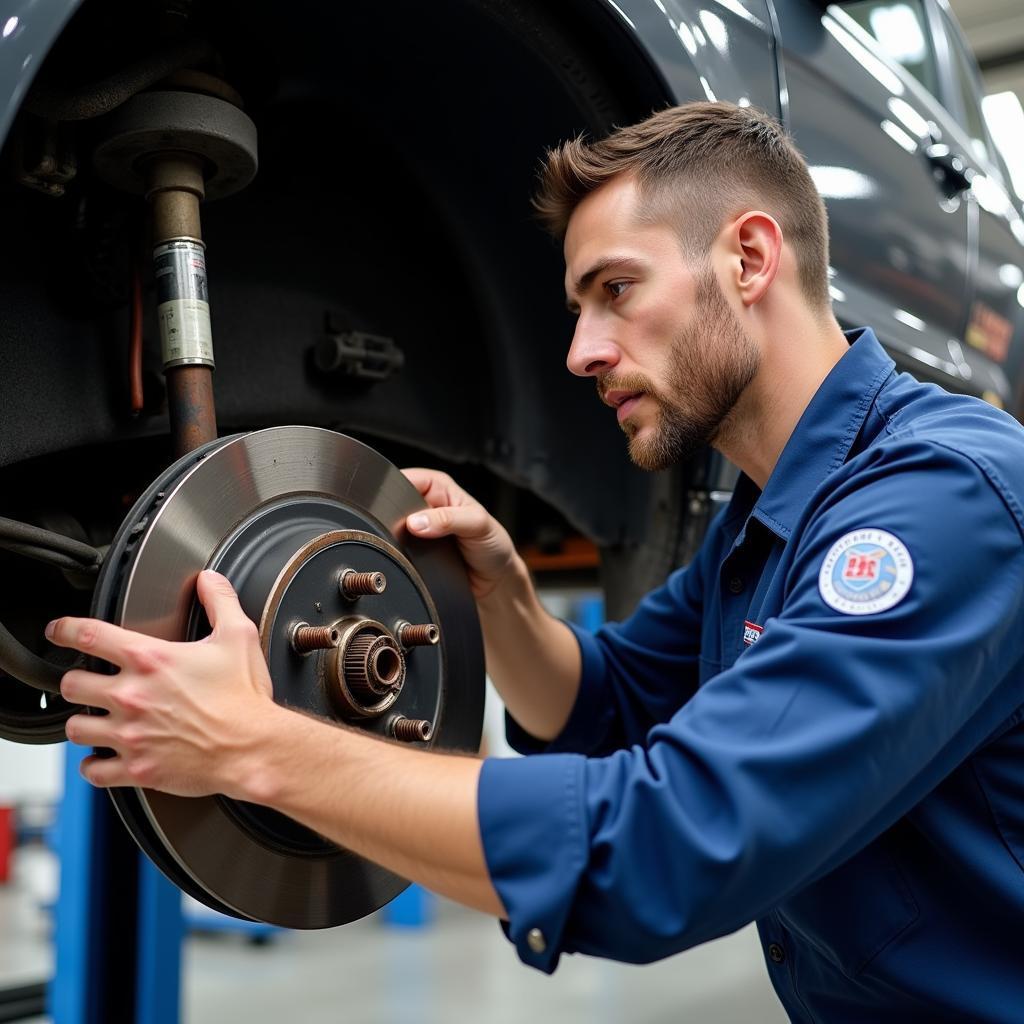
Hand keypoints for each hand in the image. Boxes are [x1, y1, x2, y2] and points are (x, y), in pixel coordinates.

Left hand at [50, 570, 278, 797]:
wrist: (253, 748)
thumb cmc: (244, 698)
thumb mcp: (238, 637)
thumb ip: (220, 602)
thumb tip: (209, 581)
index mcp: (151, 661)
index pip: (88, 635)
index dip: (65, 629)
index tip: (58, 631)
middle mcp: (132, 696)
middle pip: (71, 685)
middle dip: (77, 682)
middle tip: (88, 683)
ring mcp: (129, 735)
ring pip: (75, 729)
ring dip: (83, 722)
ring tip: (95, 720)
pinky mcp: (136, 768)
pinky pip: (93, 771)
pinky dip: (94, 765)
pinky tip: (103, 759)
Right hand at [401, 468, 519, 599]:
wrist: (495, 580)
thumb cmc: (493, 544)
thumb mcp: (477, 524)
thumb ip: (448, 519)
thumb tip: (416, 522)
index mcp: (439, 486)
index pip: (406, 479)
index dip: (395, 491)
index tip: (396, 510)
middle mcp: (427, 503)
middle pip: (394, 503)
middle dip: (395, 516)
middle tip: (409, 531)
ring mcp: (420, 527)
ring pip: (393, 527)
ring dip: (397, 537)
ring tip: (414, 546)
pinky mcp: (415, 549)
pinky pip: (398, 548)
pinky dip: (400, 553)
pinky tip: (410, 558)